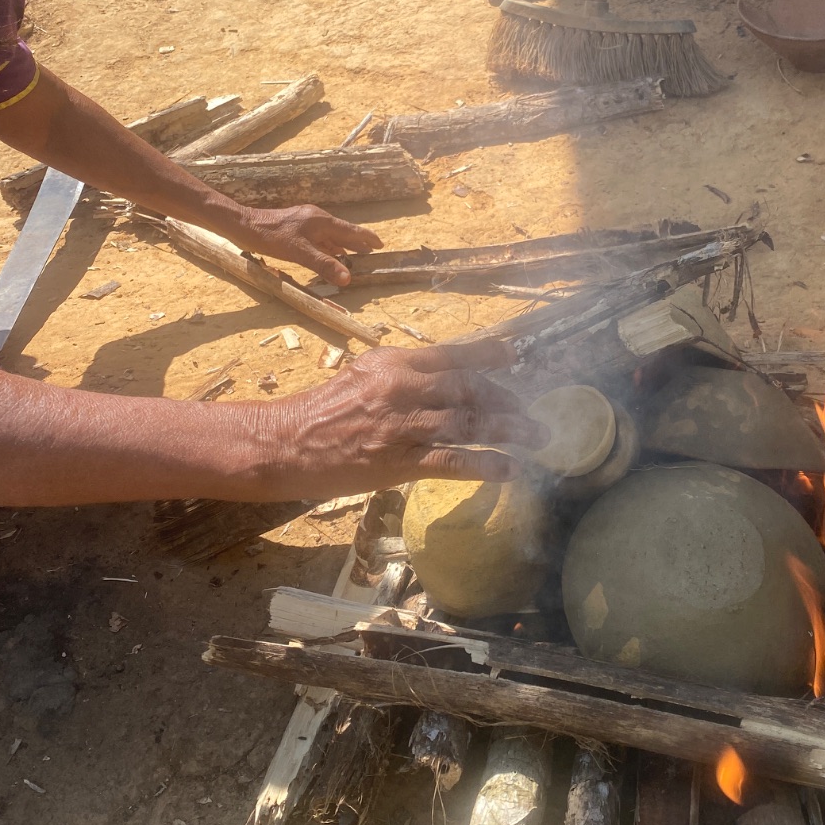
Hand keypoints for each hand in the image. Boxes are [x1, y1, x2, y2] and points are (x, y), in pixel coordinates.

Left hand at [233, 204, 382, 285]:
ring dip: (342, 246)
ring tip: (353, 255)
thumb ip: (324, 265)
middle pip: (342, 232)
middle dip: (357, 242)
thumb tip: (347, 278)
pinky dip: (328, 247)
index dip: (366, 238)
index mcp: (321, 222)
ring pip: (330, 236)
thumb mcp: (300, 253)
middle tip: (371, 251)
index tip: (380, 244)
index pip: (350, 231)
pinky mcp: (296, 227)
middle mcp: (316, 219)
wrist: (245, 225)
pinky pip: (319, 237)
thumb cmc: (272, 237)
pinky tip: (327, 254)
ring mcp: (306, 222)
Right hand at [265, 338, 549, 496]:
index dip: (489, 354)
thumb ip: (401, 373)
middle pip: (469, 389)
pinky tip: (509, 469)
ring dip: (508, 431)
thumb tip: (439, 376)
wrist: (288, 443)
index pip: (453, 354)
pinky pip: (452, 461)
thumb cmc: (323, 410)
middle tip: (531, 412)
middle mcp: (403, 388)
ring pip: (469, 424)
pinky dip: (485, 465)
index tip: (517, 355)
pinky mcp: (398, 461)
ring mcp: (402, 425)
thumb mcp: (363, 374)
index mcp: (394, 362)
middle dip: (506, 400)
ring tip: (536, 437)